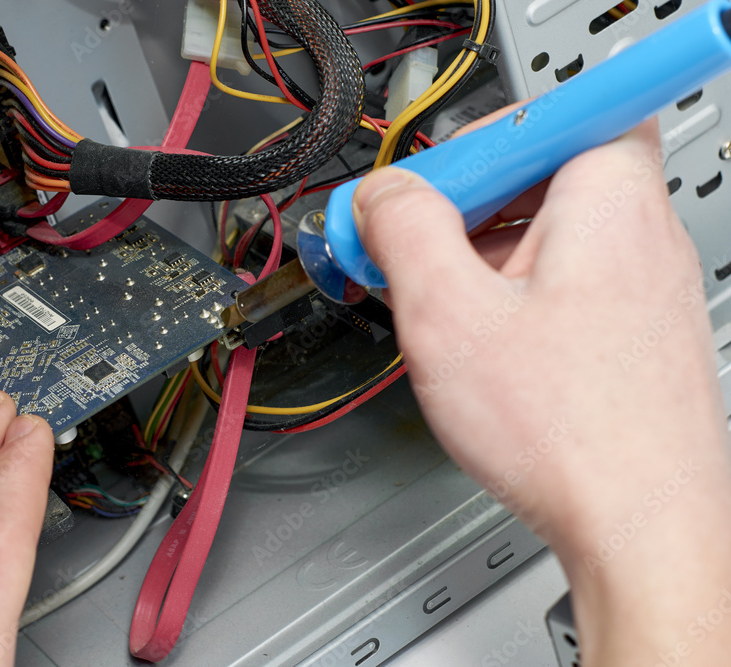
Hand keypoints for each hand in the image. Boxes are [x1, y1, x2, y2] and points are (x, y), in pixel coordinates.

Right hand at [355, 118, 730, 664]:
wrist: (640, 529)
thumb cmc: (570, 434)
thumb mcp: (447, 314)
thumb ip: (405, 229)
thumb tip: (383, 195)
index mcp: (608, 200)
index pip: (551, 110)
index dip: (478, 142)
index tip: (428, 188)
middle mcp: (641, 233)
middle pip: (540, 173)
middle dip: (465, 206)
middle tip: (413, 251)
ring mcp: (644, 286)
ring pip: (547, 234)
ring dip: (482, 257)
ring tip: (439, 311)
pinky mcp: (634, 331)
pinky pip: (565, 281)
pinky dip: (513, 295)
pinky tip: (480, 345)